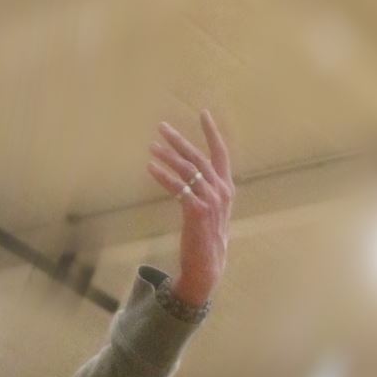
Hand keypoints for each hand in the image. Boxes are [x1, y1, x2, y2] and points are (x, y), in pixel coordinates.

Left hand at [145, 110, 233, 307]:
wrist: (208, 264)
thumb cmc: (206, 236)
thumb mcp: (212, 208)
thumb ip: (205, 188)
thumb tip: (191, 172)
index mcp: (226, 188)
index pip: (221, 154)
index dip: (212, 133)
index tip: (204, 113)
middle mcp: (221, 191)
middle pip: (198, 158)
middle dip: (179, 141)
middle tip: (161, 128)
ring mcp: (211, 201)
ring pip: (187, 171)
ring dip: (168, 156)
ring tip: (151, 146)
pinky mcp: (198, 212)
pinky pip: (178, 188)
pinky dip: (163, 176)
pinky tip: (150, 167)